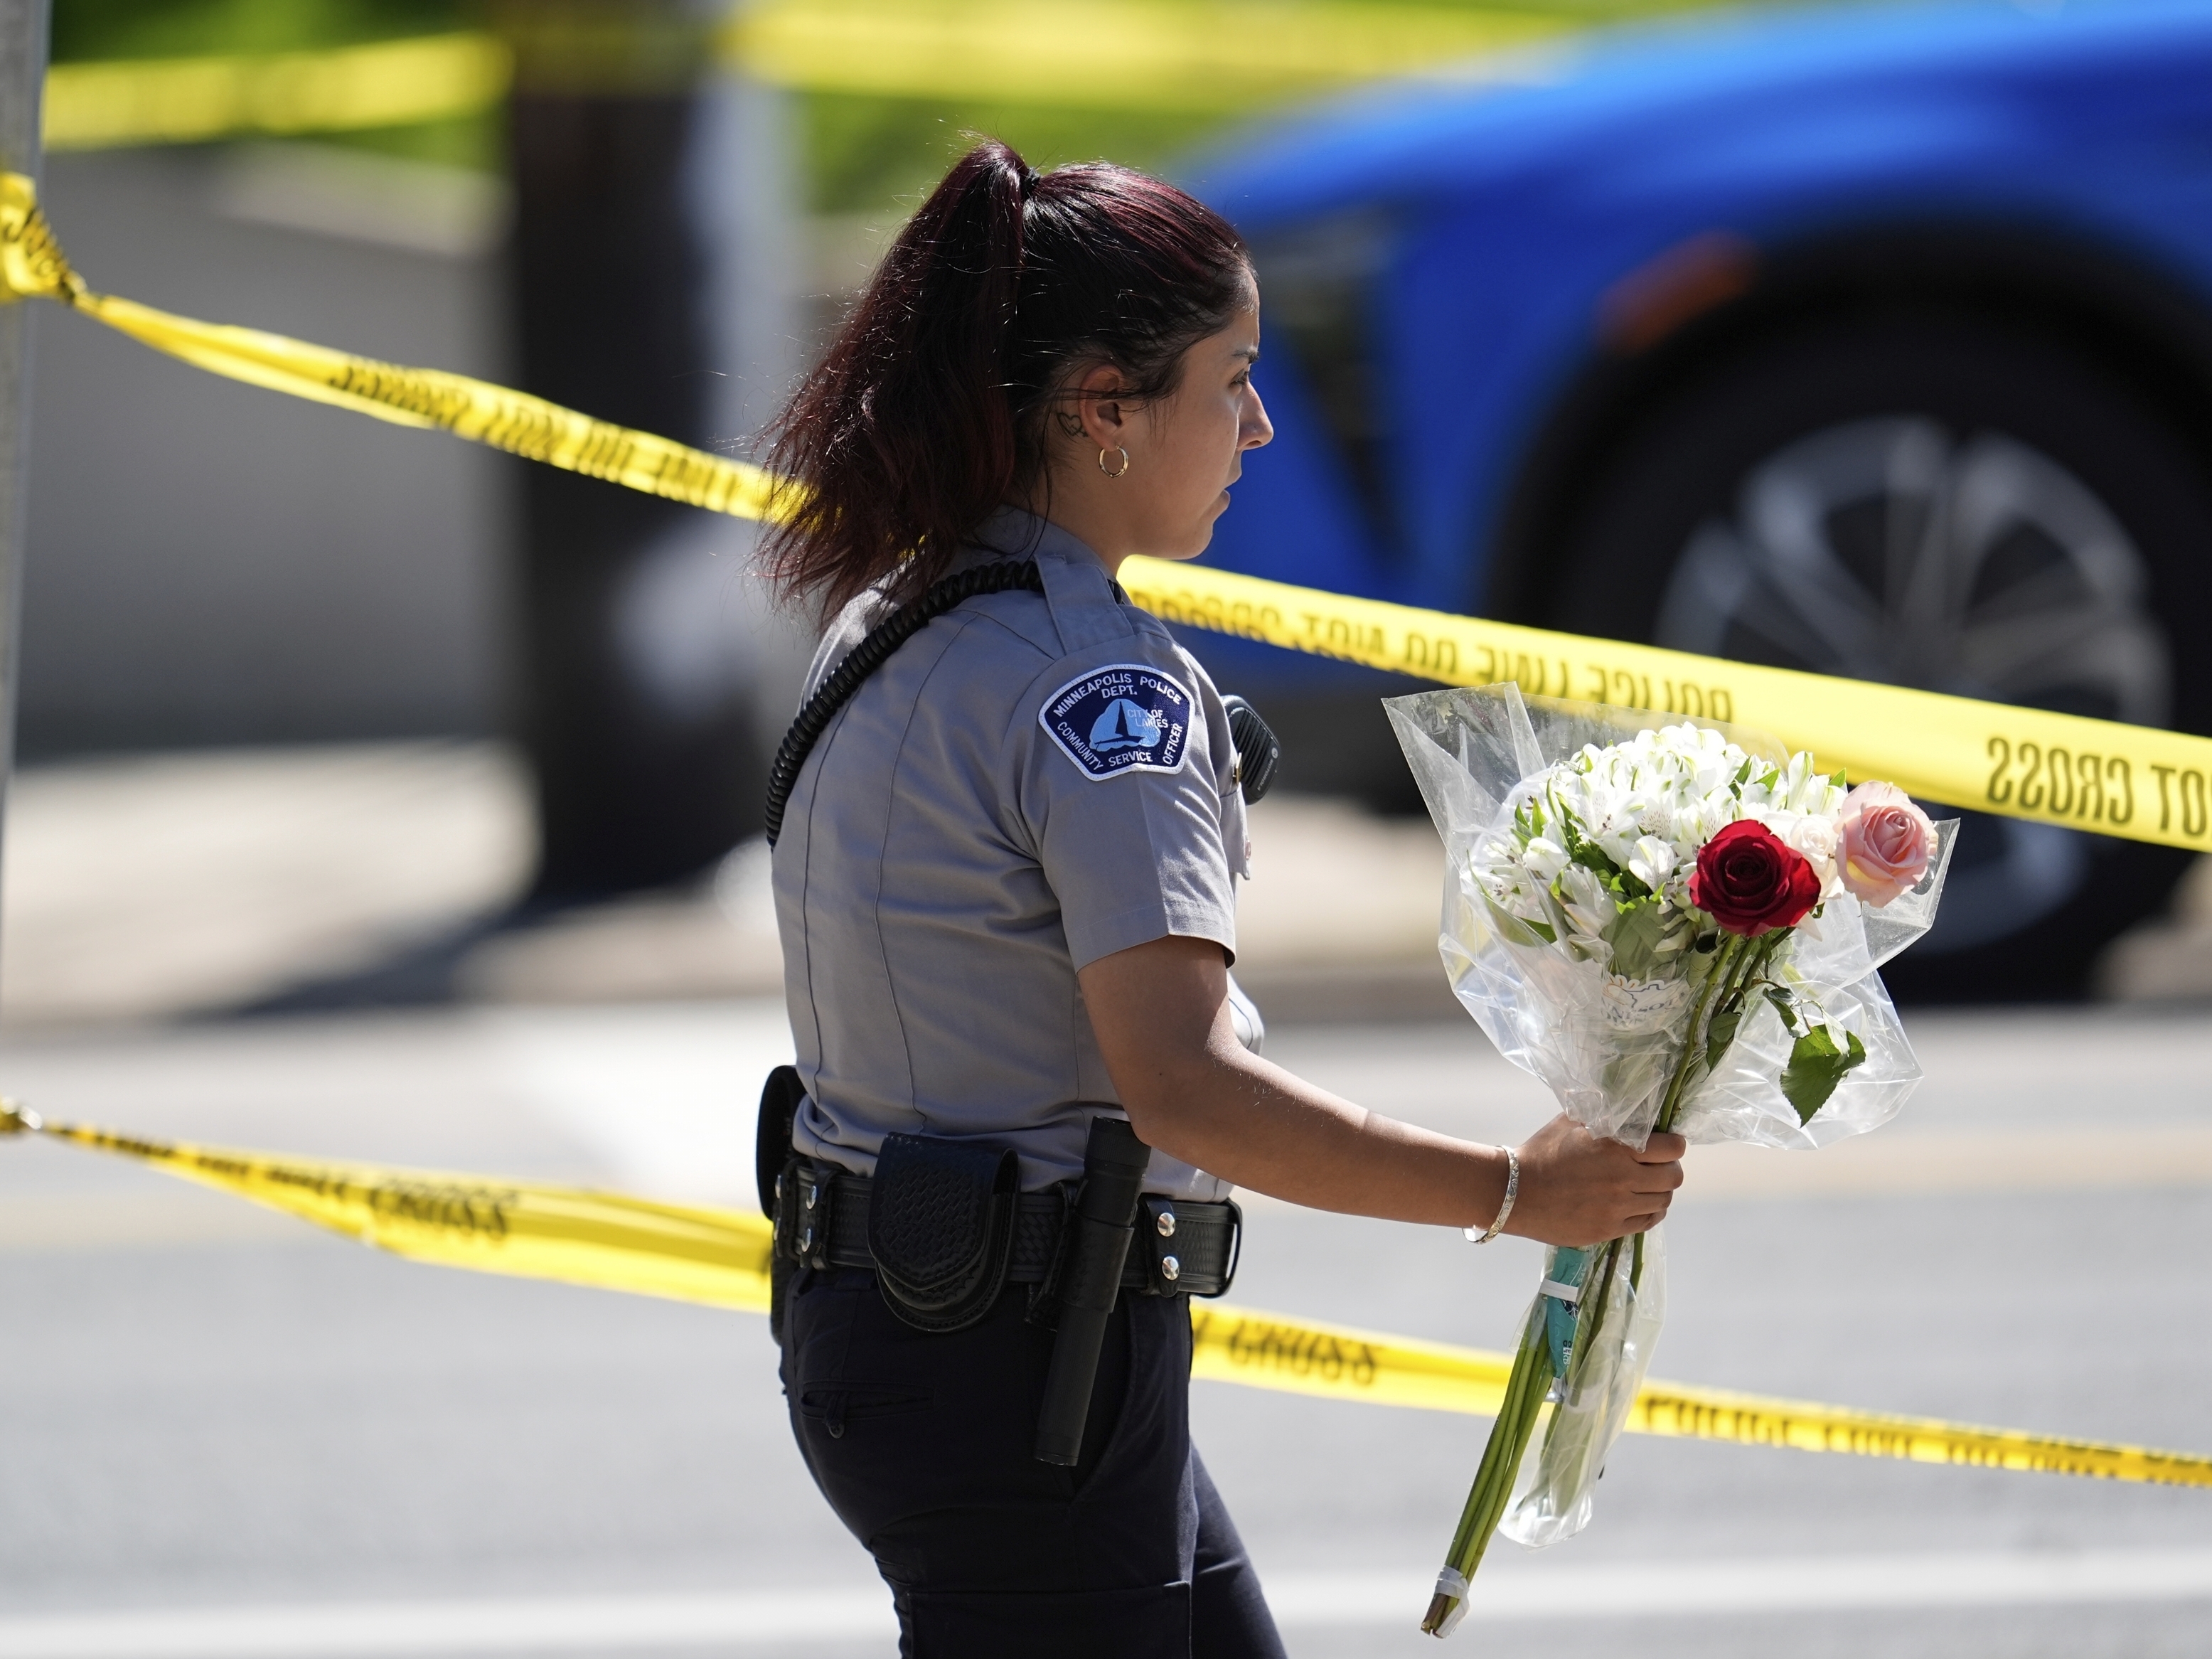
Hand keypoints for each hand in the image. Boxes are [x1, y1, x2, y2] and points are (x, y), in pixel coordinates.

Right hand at [1507, 1114, 1683, 1246]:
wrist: (1513, 1192)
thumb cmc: (1540, 1152)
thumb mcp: (1569, 1122)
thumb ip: (1600, 1115)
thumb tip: (1623, 1106)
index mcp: (1617, 1148)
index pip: (1673, 1149)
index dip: (1674, 1145)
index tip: (1666, 1145)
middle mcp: (1623, 1179)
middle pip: (1673, 1178)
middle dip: (1669, 1169)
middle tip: (1657, 1166)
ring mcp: (1617, 1208)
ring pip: (1663, 1202)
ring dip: (1659, 1192)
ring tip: (1645, 1186)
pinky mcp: (1609, 1229)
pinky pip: (1646, 1223)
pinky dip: (1649, 1213)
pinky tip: (1638, 1204)